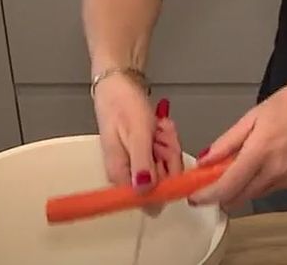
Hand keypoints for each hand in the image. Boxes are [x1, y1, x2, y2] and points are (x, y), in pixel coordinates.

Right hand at [93, 76, 182, 193]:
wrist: (118, 87)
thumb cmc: (124, 106)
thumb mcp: (137, 134)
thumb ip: (142, 164)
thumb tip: (145, 192)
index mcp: (121, 175)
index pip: (150, 200)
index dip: (167, 181)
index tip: (165, 157)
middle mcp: (128, 175)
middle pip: (163, 181)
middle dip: (169, 155)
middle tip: (160, 134)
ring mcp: (137, 165)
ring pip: (167, 166)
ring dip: (168, 144)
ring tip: (157, 127)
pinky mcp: (144, 156)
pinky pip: (164, 155)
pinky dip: (166, 140)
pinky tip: (159, 127)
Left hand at [189, 74, 286, 208]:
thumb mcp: (255, 114)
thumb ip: (228, 141)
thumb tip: (206, 160)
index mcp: (260, 152)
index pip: (226, 186)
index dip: (206, 196)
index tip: (194, 197)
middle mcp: (275, 172)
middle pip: (239, 197)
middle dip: (224, 192)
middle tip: (216, 177)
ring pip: (258, 193)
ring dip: (247, 184)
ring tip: (252, 158)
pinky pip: (277, 187)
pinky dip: (268, 179)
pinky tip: (277, 157)